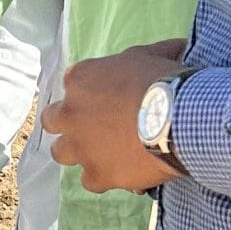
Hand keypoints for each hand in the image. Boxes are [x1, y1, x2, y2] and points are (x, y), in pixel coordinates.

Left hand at [43, 38, 188, 193]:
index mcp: (80, 79)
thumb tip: (174, 48)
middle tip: (93, 126)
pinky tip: (121, 173)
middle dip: (68, 122)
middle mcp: (70, 113)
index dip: (90, 92)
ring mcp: (81, 147)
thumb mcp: (153, 55)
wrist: (178, 119)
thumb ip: (150, 53)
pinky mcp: (97, 175)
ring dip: (78, 151)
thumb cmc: (164, 81)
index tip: (107, 97)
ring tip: (102, 152)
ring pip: (60, 153)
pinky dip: (103, 177)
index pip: (74, 83)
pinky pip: (90, 181)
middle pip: (52, 120)